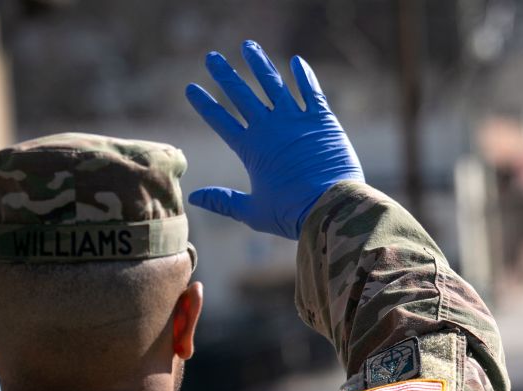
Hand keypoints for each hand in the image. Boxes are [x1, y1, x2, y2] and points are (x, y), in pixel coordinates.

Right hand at [186, 40, 363, 238]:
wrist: (330, 207)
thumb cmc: (291, 213)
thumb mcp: (252, 211)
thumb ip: (223, 201)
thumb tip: (194, 197)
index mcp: (251, 148)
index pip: (221, 120)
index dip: (205, 103)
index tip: (191, 87)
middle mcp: (270, 128)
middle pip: (242, 95)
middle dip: (225, 74)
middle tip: (212, 57)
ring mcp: (296, 121)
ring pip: (273, 84)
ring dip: (260, 64)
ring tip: (248, 45)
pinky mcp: (322, 121)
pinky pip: (312, 92)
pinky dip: (304, 76)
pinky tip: (297, 61)